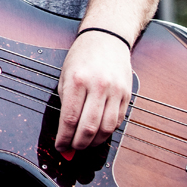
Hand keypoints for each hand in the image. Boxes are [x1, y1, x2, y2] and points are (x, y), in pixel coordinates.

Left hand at [55, 29, 132, 151]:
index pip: (70, 118)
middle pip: (89, 127)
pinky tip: (98, 133)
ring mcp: (115, 91)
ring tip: (85, 143)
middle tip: (72, 149)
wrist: (106, 38)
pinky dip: (107, 132)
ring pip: (106, 128)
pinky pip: (118, 121)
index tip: (60, 146)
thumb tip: (65, 131)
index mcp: (77, 80)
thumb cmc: (81, 56)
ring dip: (94, 142)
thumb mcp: (64, 75)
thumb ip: (66, 102)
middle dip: (78, 144)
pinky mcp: (127, 94)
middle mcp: (97, 86)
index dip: (64, 138)